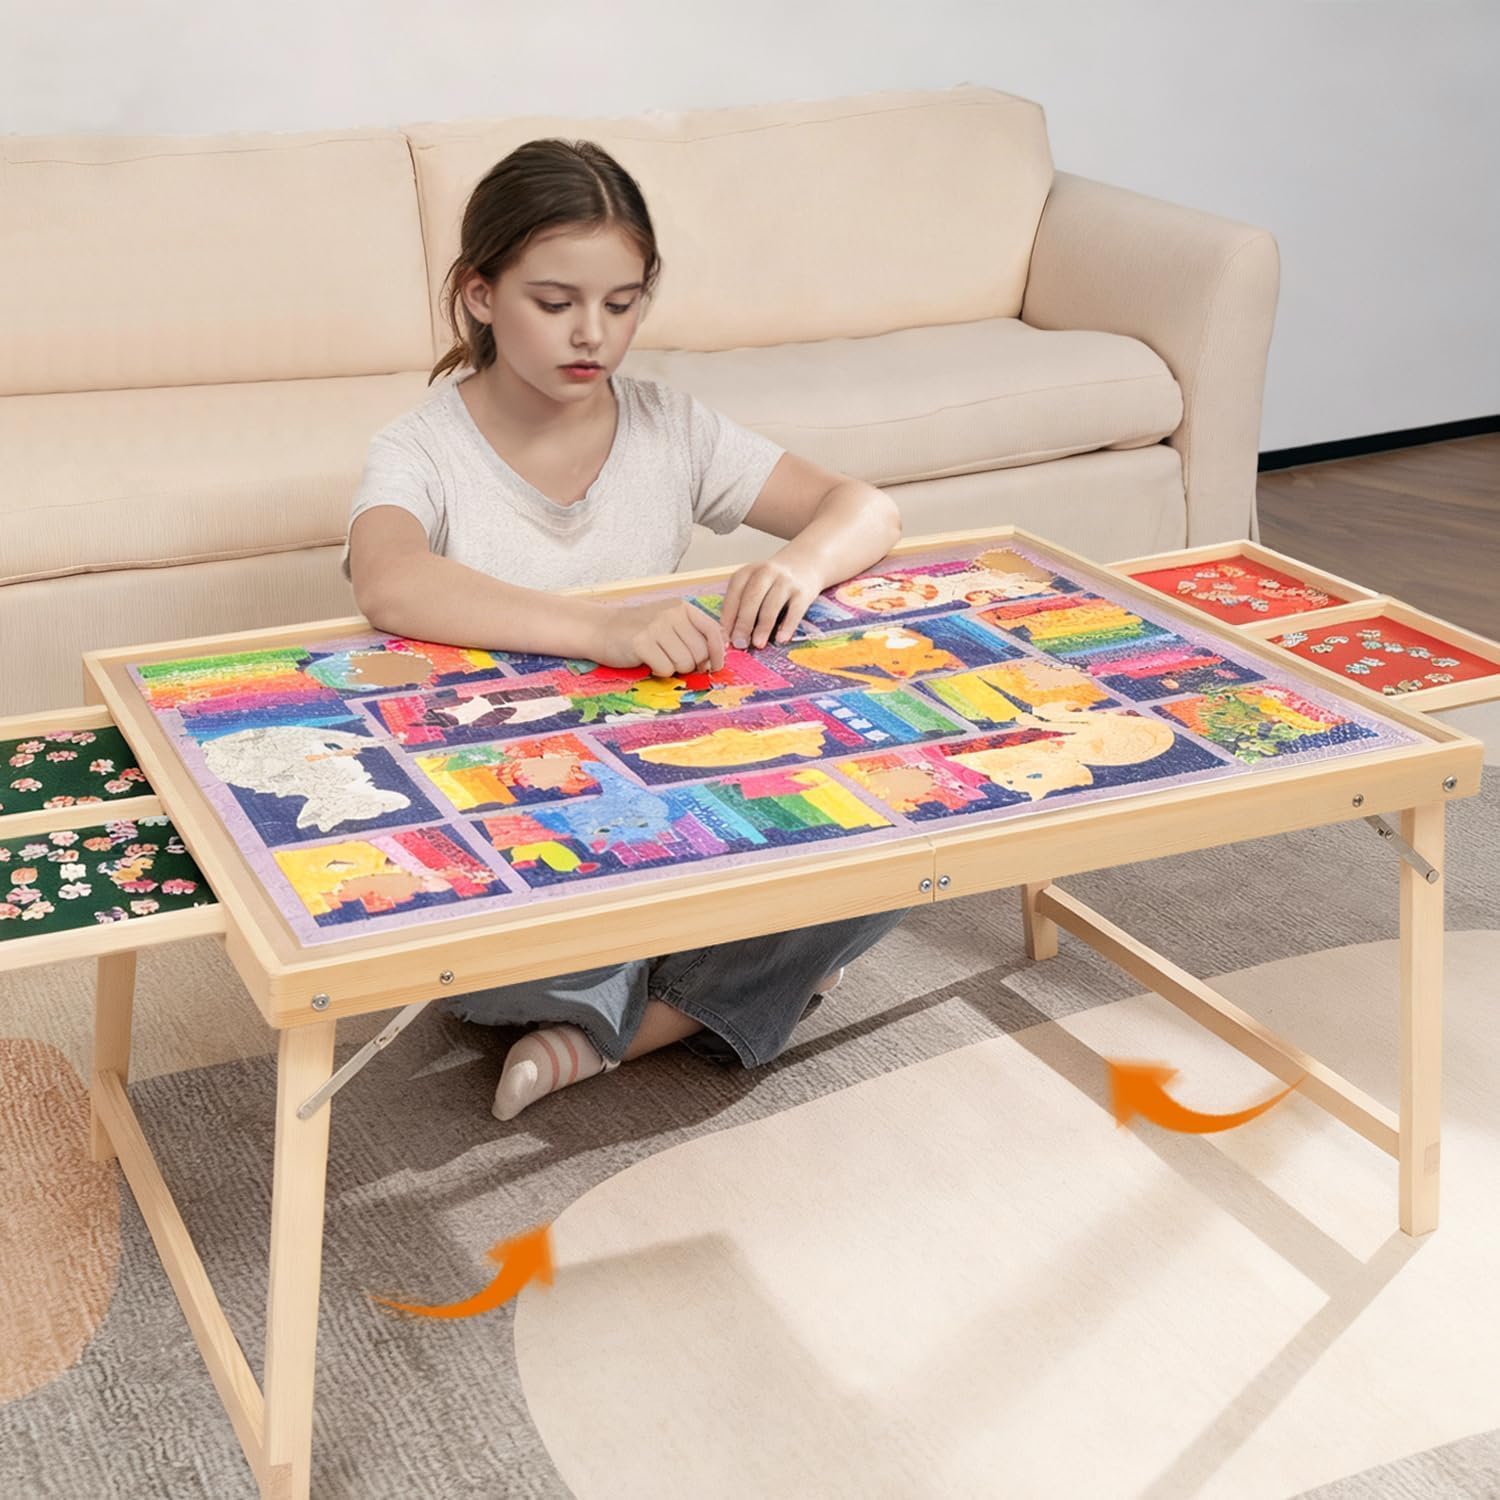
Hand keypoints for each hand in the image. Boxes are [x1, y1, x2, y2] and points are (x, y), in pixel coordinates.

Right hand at [592, 598, 725, 676]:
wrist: (599, 628)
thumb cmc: (637, 631)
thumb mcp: (667, 623)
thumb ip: (691, 634)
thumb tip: (714, 659)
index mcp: (681, 607)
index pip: (712, 630)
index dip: (718, 652)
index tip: (715, 666)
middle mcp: (671, 613)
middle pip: (700, 652)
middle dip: (691, 665)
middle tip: (674, 662)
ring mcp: (656, 626)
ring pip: (684, 663)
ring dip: (674, 669)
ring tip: (659, 659)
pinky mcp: (642, 642)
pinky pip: (666, 669)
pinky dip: (659, 671)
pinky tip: (648, 662)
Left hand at [719, 555, 823, 649]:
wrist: (805, 563)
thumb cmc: (772, 581)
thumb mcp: (753, 584)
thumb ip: (742, 605)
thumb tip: (731, 636)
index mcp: (747, 572)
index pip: (734, 595)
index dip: (728, 617)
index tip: (724, 638)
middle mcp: (765, 572)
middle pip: (751, 599)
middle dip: (743, 623)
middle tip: (739, 643)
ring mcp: (785, 581)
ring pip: (771, 605)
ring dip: (763, 627)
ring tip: (758, 644)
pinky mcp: (803, 592)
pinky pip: (794, 611)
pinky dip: (787, 626)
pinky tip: (781, 639)